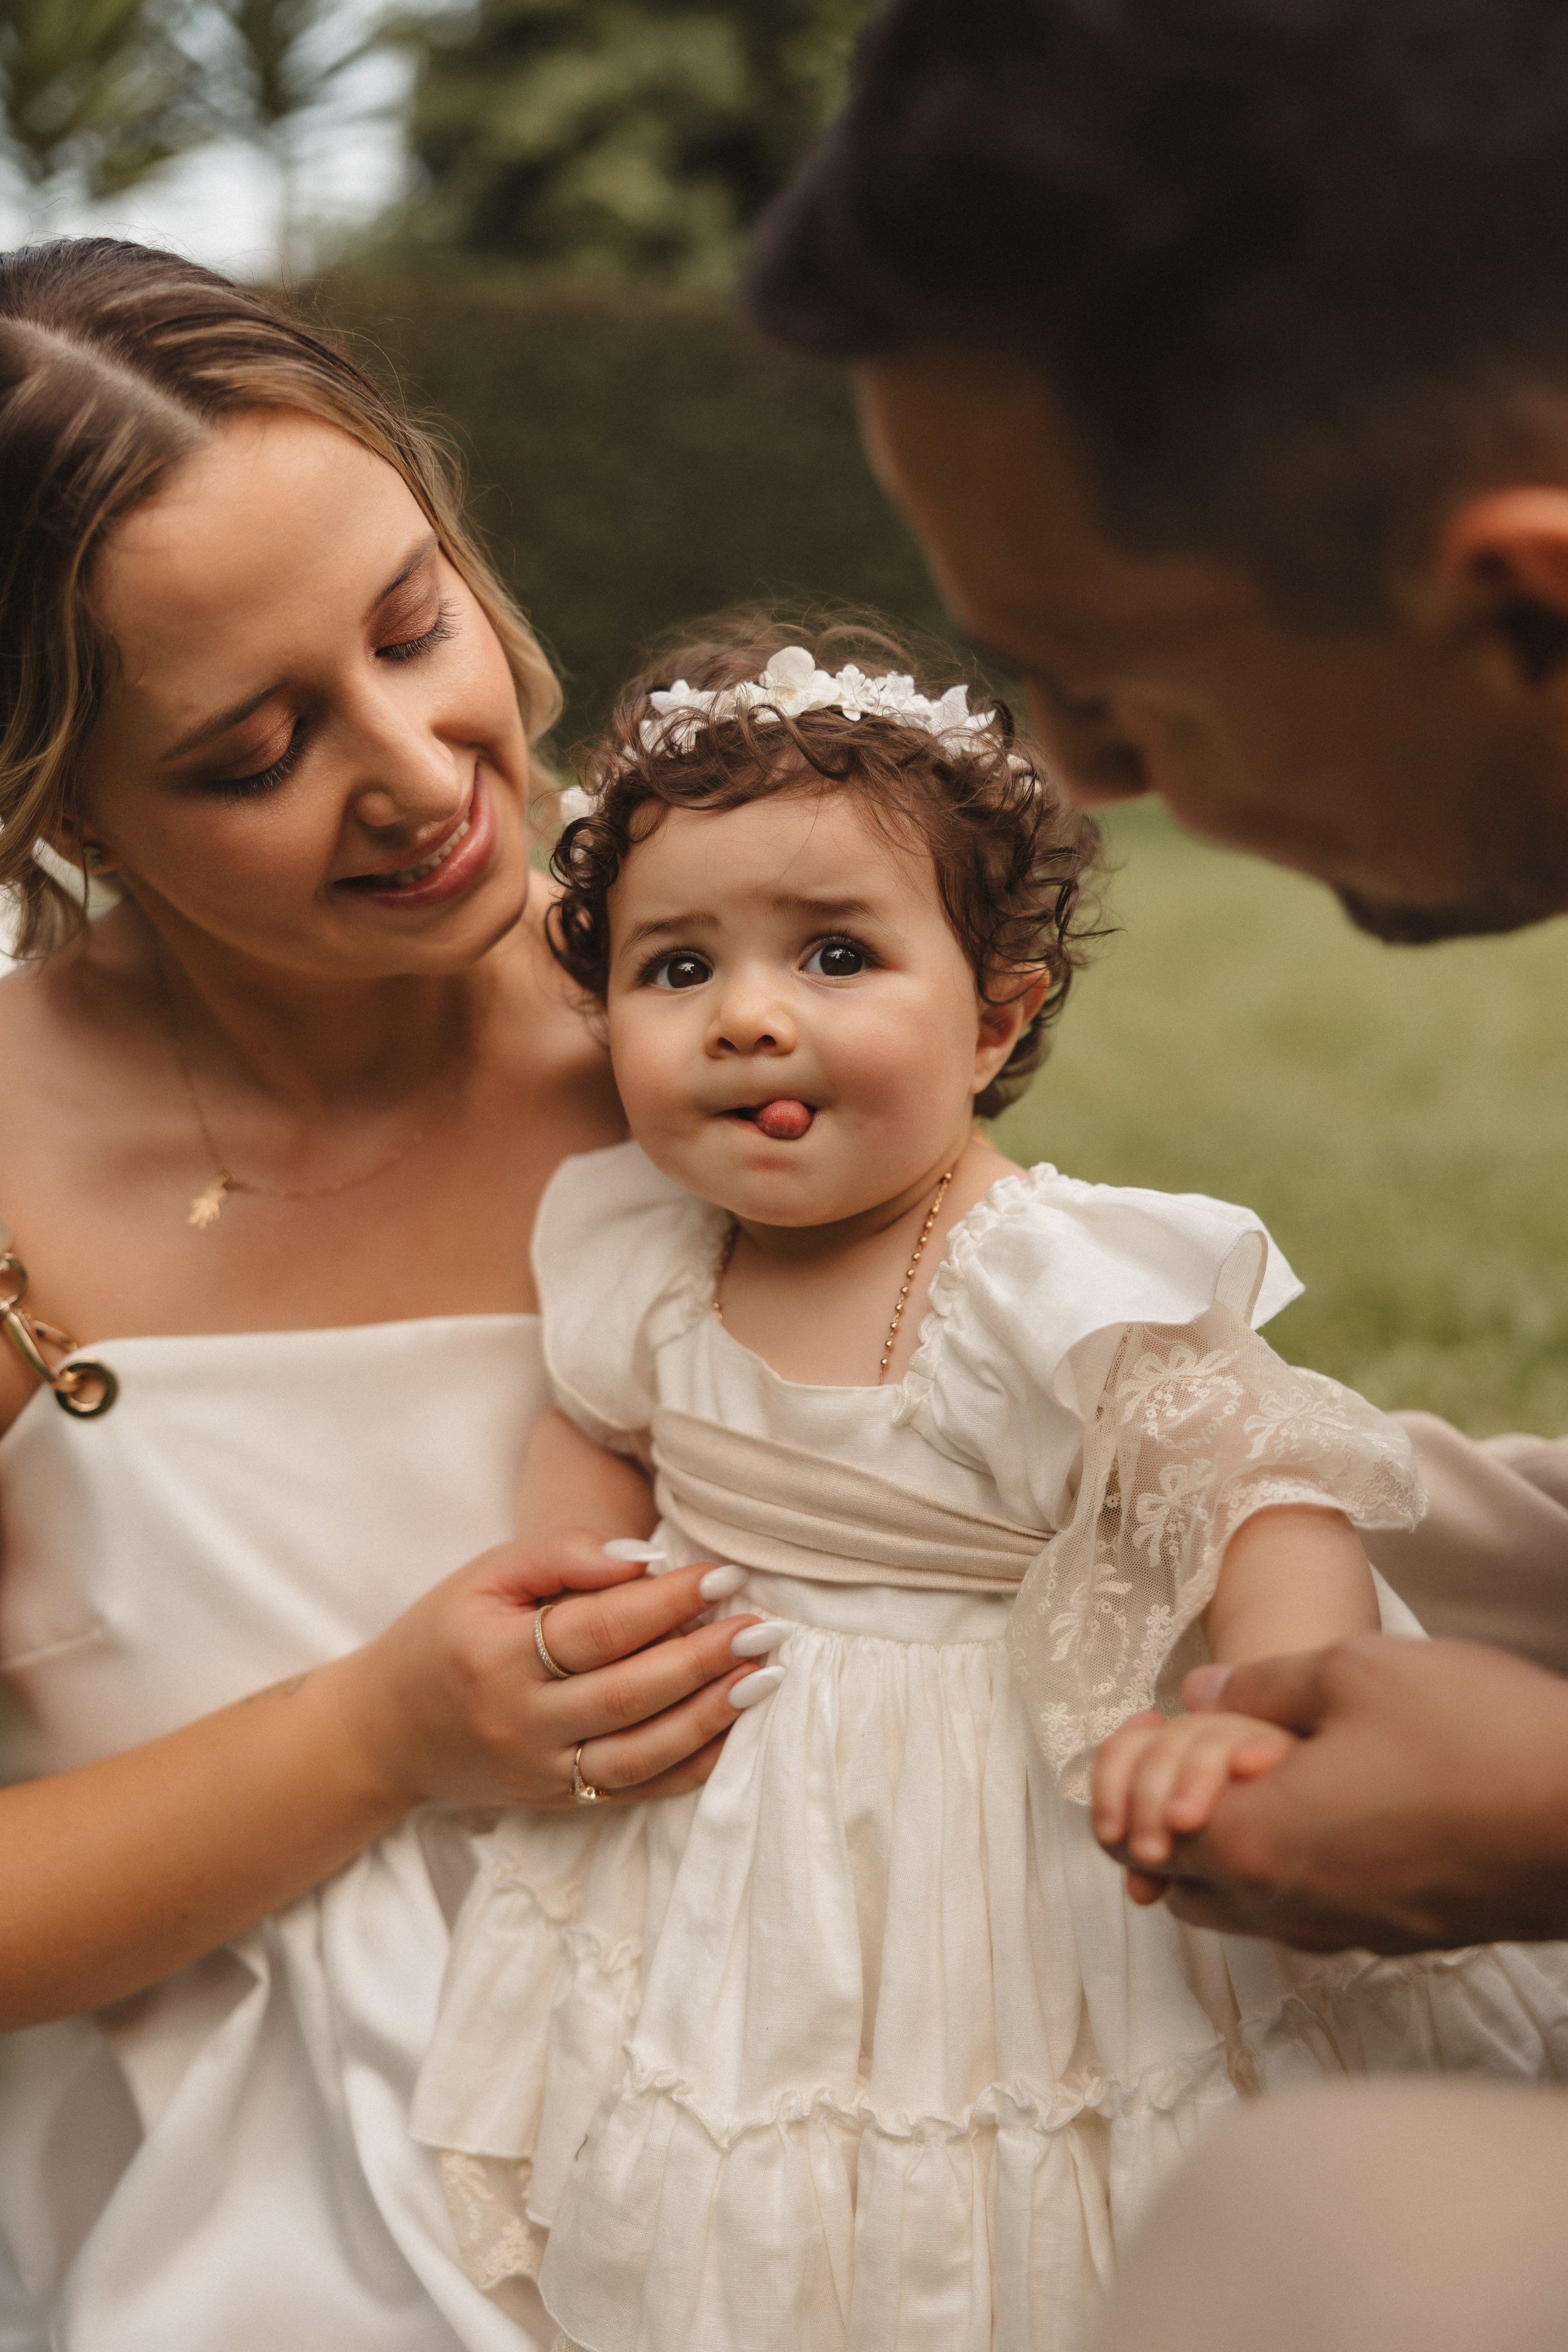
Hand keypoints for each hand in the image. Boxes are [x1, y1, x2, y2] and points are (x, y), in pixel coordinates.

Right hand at [330, 1531, 775, 1811]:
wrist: (387, 1734)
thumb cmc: (444, 1636)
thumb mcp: (483, 1576)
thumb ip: (560, 1556)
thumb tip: (646, 1560)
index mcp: (495, 1653)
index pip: (599, 1628)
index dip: (668, 1602)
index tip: (724, 1576)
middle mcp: (520, 1720)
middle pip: (629, 1693)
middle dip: (706, 1659)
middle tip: (765, 1627)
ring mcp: (541, 1772)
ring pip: (640, 1754)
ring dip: (711, 1717)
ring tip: (765, 1677)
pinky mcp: (559, 1803)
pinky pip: (637, 1792)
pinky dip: (692, 1765)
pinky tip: (734, 1729)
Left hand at [1096, 1636, 1567, 1951]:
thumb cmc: (1473, 1737)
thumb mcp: (1351, 1672)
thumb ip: (1258, 1687)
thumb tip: (1200, 1691)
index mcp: (1253, 1846)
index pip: (1132, 1838)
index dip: (1126, 1776)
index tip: (1153, 1718)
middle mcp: (1285, 1909)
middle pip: (1177, 1880)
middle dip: (1165, 1812)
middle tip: (1197, 1739)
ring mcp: (1342, 1930)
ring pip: (1240, 1901)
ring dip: (1227, 1839)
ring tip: (1260, 1763)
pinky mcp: (1393, 1933)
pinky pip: (1302, 1907)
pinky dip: (1284, 1859)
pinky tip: (1323, 1796)